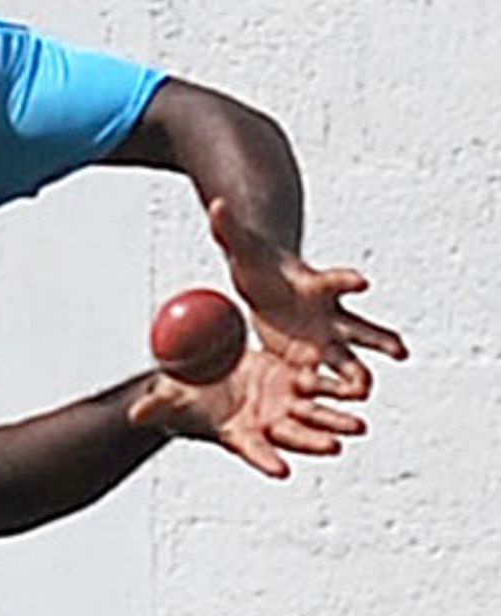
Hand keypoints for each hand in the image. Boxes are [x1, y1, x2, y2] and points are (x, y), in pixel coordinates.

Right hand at [127, 349, 366, 478]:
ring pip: (313, 415)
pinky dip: (332, 388)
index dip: (266, 460)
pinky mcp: (287, 380)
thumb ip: (156, 406)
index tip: (280, 471)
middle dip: (314, 442)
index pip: (252, 451)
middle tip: (334, 447)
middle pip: (292, 436)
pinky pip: (315, 386)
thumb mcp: (166, 400)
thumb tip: (134, 414)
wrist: (198, 375)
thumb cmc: (180, 395)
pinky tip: (351, 387)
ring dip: (336, 421)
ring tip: (358, 425)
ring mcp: (279, 403)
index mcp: (237, 433)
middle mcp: (264, 423)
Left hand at [207, 198, 407, 398]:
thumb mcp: (241, 247)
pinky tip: (338, 413)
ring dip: (358, 374)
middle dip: (378, 338)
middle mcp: (327, 313)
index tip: (363, 282)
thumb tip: (216, 202)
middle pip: (358, 326)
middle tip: (399, 351)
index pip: (334, 280)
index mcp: (313, 284)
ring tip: (365, 392)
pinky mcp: (310, 359)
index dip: (347, 280)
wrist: (263, 284)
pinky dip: (330, 392)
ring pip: (349, 358)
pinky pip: (324, 379)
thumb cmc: (255, 263)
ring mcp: (323, 338)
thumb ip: (228, 228)